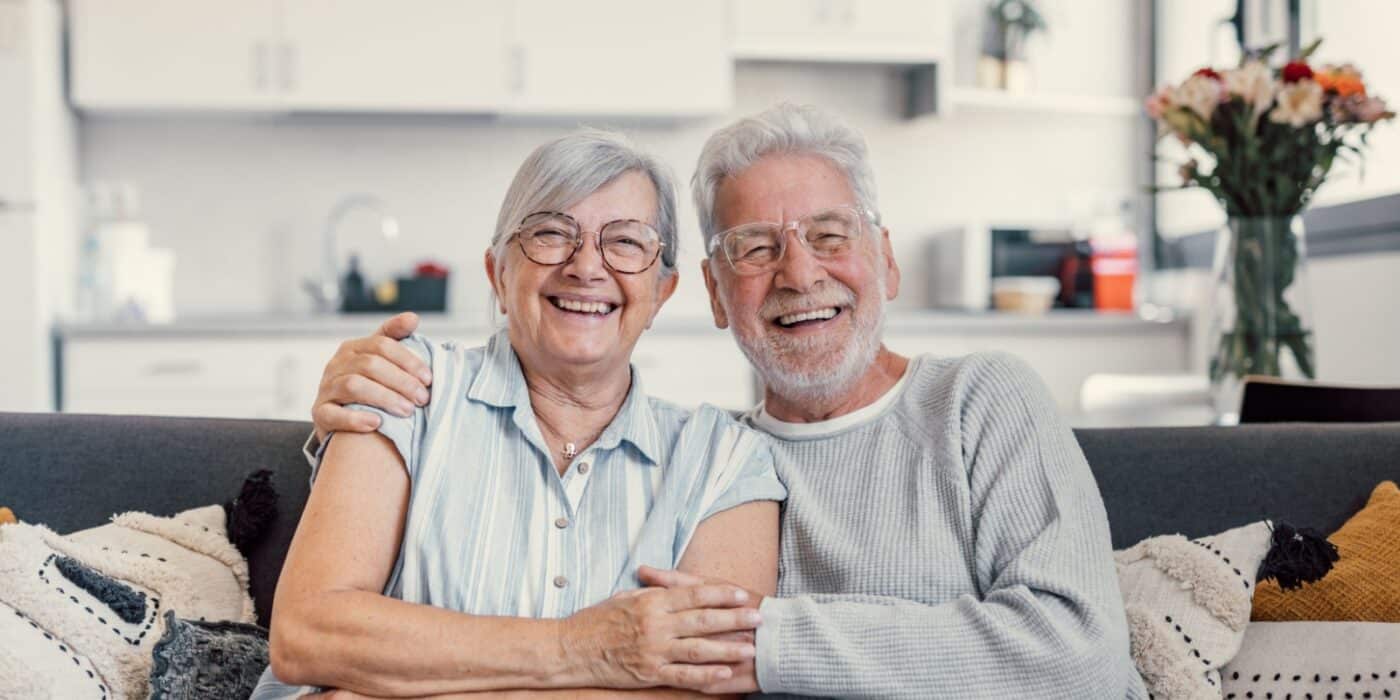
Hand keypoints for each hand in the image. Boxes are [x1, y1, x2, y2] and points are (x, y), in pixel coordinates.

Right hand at [311, 312, 431, 440]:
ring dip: (384, 398)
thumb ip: (395, 338)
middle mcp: (337, 364)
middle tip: (422, 398)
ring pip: (353, 386)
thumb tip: (413, 318)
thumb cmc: (366, 384)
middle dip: (401, 381)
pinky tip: (377, 423)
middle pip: (370, 365)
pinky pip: (333, 414)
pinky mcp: (319, 413)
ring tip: (407, 411)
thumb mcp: (379, 358)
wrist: (337, 416)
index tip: (428, 378)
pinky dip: (355, 419)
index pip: (382, 345)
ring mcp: (326, 388)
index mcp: (353, 348)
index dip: (408, 360)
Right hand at [559, 583, 760, 691]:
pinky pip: (682, 676)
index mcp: (651, 603)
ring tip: (750, 648)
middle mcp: (655, 625)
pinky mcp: (649, 673)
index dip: (721, 595)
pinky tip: (724, 674)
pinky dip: (705, 675)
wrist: (570, 649)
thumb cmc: (596, 621)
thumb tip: (671, 583)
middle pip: (702, 620)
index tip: (743, 595)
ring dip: (727, 648)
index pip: (693, 595)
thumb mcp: (624, 597)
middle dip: (734, 619)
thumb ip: (652, 591)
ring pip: (698, 649)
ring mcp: (653, 651)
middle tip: (759, 618)